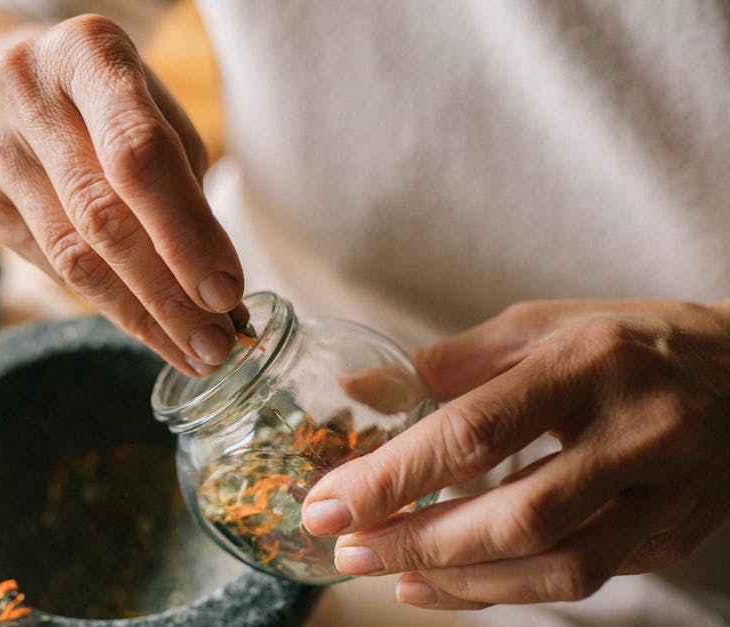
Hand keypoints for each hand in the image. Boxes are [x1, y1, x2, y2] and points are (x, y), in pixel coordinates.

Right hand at [0, 13, 243, 375]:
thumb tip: (219, 294)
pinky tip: (150, 324)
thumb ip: (184, 185)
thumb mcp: (160, 109)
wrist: (28, 80)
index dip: (185, 231)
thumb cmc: (118, 100)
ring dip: (140, 315)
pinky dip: (108, 304)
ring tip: (193, 350)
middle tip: (217, 345)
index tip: (226, 292)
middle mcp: (26, 95)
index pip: (138, 154)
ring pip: (71, 258)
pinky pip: (52, 269)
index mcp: (87, 53)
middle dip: (168, 293)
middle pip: (101, 216)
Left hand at [301, 299, 729, 608]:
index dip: (395, 476)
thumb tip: (357, 391)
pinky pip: (585, 579)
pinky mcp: (673, 535)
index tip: (331, 502)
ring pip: (559, 566)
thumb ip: (447, 364)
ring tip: (390, 575)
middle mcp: (636, 430)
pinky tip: (452, 584)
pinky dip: (509, 590)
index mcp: (590, 362)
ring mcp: (666, 492)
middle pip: (517, 515)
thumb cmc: (626, 340)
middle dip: (419, 542)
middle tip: (349, 547)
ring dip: (462, 582)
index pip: (476, 432)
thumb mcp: (537, 326)